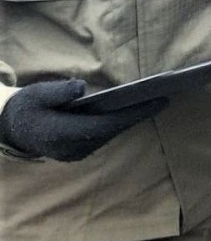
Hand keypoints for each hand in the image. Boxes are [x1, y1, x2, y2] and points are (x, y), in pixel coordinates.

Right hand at [0, 79, 167, 161]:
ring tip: (156, 102)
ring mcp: (76, 153)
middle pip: (114, 130)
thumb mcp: (37, 94)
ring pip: (111, 134)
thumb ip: (59, 92)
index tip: (159, 101)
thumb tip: (81, 88)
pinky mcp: (79, 151)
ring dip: (132, 119)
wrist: (11, 128)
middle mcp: (72, 148)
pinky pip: (105, 136)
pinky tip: (135, 110)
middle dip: (140, 114)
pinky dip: (121, 123)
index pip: (107, 124)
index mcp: (62, 134)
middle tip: (166, 97)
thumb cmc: (27, 107)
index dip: (135, 113)